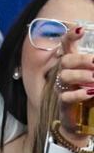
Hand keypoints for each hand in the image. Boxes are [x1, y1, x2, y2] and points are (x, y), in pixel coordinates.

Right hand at [55, 25, 93, 143]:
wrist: (84, 123)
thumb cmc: (90, 97)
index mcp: (74, 65)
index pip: (66, 46)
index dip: (71, 36)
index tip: (80, 28)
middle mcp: (66, 74)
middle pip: (65, 59)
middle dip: (81, 60)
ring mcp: (63, 88)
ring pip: (64, 76)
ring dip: (81, 76)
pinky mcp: (63, 104)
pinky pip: (65, 96)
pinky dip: (78, 94)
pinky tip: (89, 93)